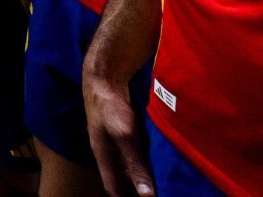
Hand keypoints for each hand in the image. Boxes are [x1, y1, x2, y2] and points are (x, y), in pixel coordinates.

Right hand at [85, 74, 154, 196]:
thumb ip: (134, 164)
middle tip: (155, 194)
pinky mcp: (124, 131)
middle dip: (135, 189)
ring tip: (159, 183)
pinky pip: (136, 151)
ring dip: (142, 174)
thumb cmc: (110, 107)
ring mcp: (116, 140)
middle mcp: (109, 152)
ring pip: (129, 164)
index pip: (113, 187)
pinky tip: (157, 160)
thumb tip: (147, 196)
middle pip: (121, 178)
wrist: (105, 77)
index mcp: (103, 157)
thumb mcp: (124, 137)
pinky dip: (145, 159)